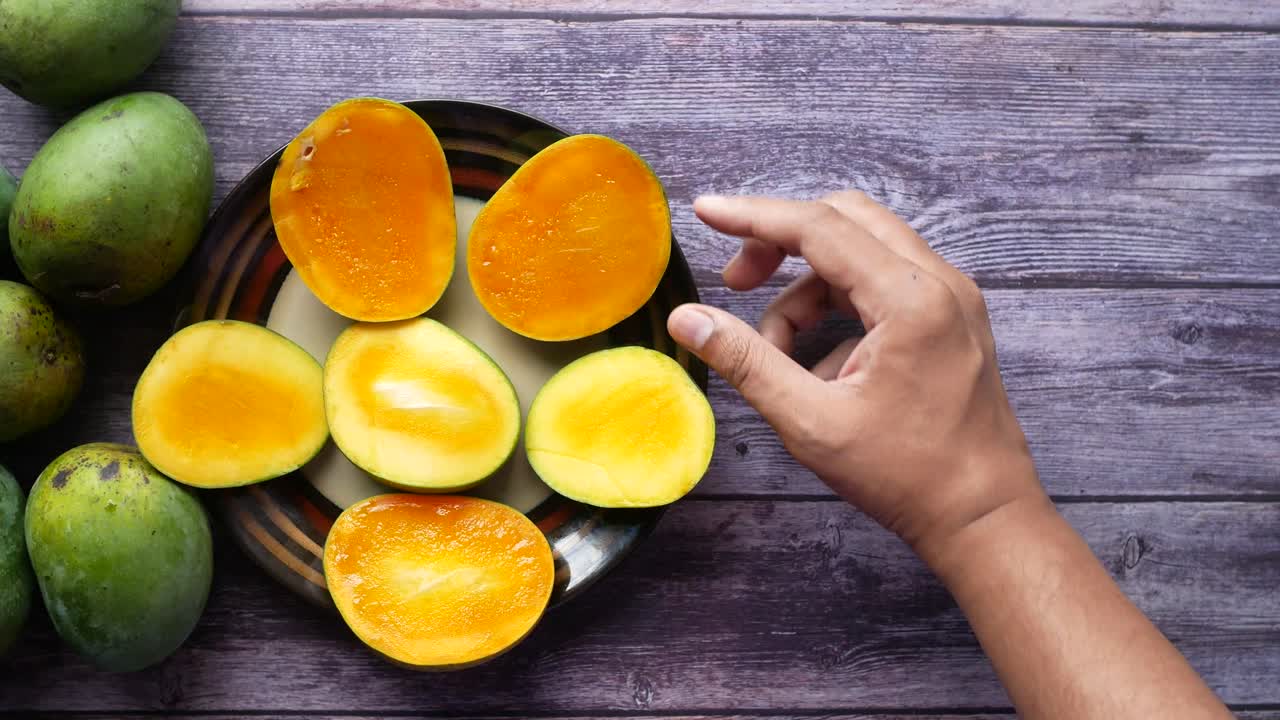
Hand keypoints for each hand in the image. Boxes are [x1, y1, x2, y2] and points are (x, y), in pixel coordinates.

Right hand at [667, 191, 1042, 559]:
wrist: (984, 517)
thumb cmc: (907, 476)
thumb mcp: (810, 422)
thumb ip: (746, 361)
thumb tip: (688, 319)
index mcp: (911, 299)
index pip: (819, 227)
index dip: (754, 217)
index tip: (706, 211)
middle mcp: (940, 283)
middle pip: (845, 220)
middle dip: (781, 243)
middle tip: (736, 283)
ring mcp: (952, 298)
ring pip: (862, 253)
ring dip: (807, 288)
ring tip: (776, 353)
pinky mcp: (951, 319)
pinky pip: (883, 286)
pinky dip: (839, 311)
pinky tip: (820, 371)